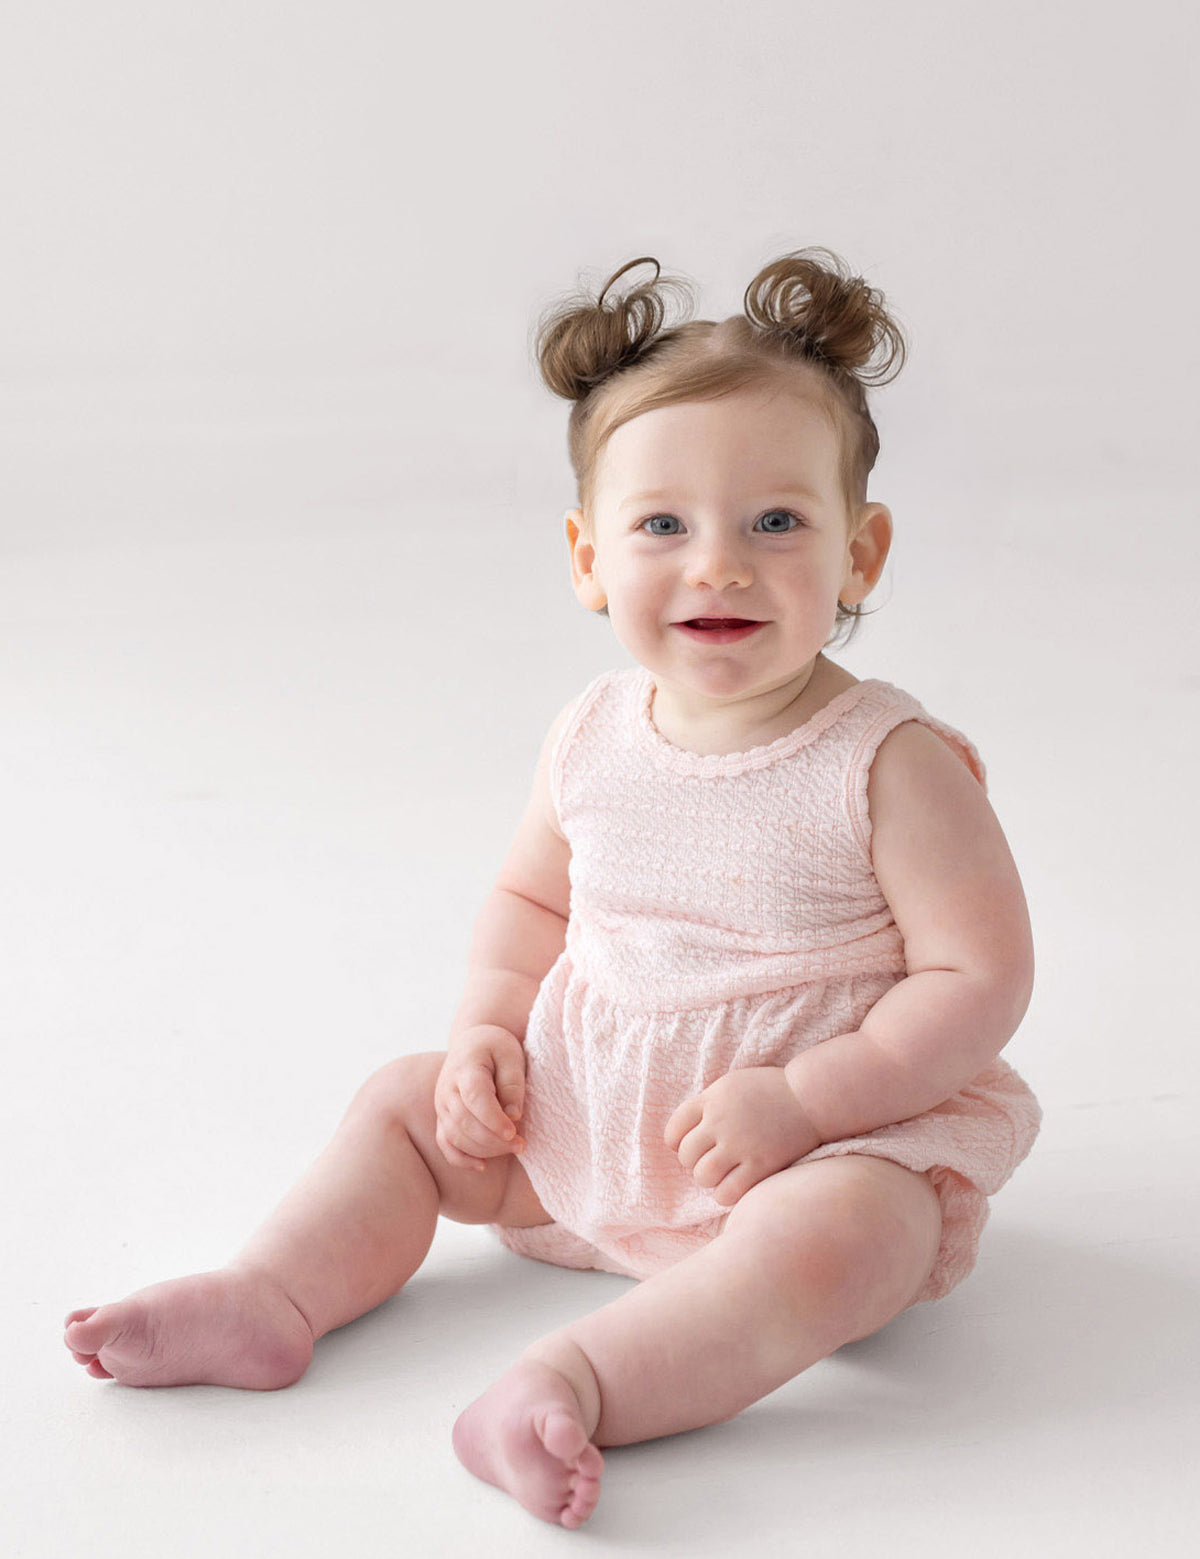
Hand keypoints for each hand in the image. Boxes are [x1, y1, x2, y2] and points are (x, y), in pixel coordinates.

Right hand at [434, 1026, 526, 1171]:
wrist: (471, 1043)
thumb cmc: (495, 1048)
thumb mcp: (511, 1055)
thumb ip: (513, 1083)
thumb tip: (513, 1115)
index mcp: (465, 1068)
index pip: (475, 1098)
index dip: (493, 1119)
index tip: (514, 1131)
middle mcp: (447, 1089)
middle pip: (465, 1121)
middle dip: (494, 1139)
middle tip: (521, 1144)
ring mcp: (441, 1105)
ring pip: (456, 1136)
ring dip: (485, 1149)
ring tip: (513, 1149)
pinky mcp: (442, 1118)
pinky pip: (445, 1144)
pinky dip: (461, 1159)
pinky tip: (483, 1165)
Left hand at [664, 1066, 822, 1207]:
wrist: (811, 1097)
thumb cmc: (771, 1091)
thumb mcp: (732, 1084)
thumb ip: (708, 1104)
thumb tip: (682, 1134)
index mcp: (712, 1098)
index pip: (674, 1128)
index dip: (677, 1142)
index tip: (687, 1146)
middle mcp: (722, 1121)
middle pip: (686, 1155)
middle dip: (694, 1162)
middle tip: (710, 1160)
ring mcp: (740, 1144)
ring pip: (703, 1176)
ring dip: (708, 1179)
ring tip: (722, 1174)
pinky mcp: (761, 1165)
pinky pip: (727, 1192)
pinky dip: (725, 1194)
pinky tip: (734, 1186)